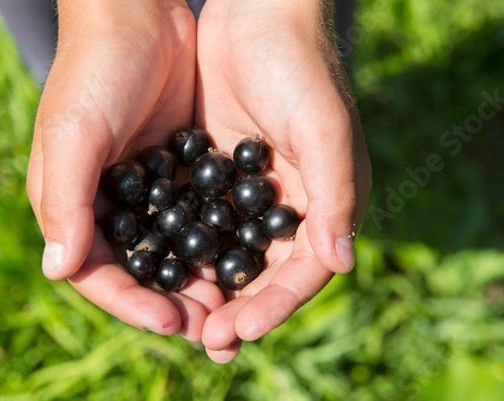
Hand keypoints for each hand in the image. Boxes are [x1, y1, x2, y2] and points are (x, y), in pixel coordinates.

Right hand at [26, 0, 223, 340]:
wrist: (138, 17)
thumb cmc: (94, 71)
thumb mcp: (72, 134)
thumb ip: (64, 201)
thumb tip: (58, 271)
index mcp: (73, 205)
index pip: (100, 272)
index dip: (133, 303)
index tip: (172, 323)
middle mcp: (109, 205)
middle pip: (142, 270)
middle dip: (174, 302)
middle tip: (213, 330)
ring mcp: (147, 190)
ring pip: (174, 251)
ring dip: (200, 280)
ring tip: (232, 308)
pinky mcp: (179, 171)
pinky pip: (198, 218)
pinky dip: (217, 242)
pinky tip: (243, 259)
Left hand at [195, 0, 371, 361]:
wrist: (257, 18)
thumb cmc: (301, 68)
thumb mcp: (323, 129)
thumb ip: (336, 196)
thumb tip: (342, 265)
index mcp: (323, 202)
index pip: (302, 270)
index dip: (275, 304)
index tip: (240, 330)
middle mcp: (287, 206)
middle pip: (262, 273)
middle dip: (238, 308)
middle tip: (208, 340)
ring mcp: (248, 192)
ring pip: (228, 254)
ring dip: (207, 287)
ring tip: (182, 319)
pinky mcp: (215, 173)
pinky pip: (200, 220)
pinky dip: (185, 247)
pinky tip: (161, 268)